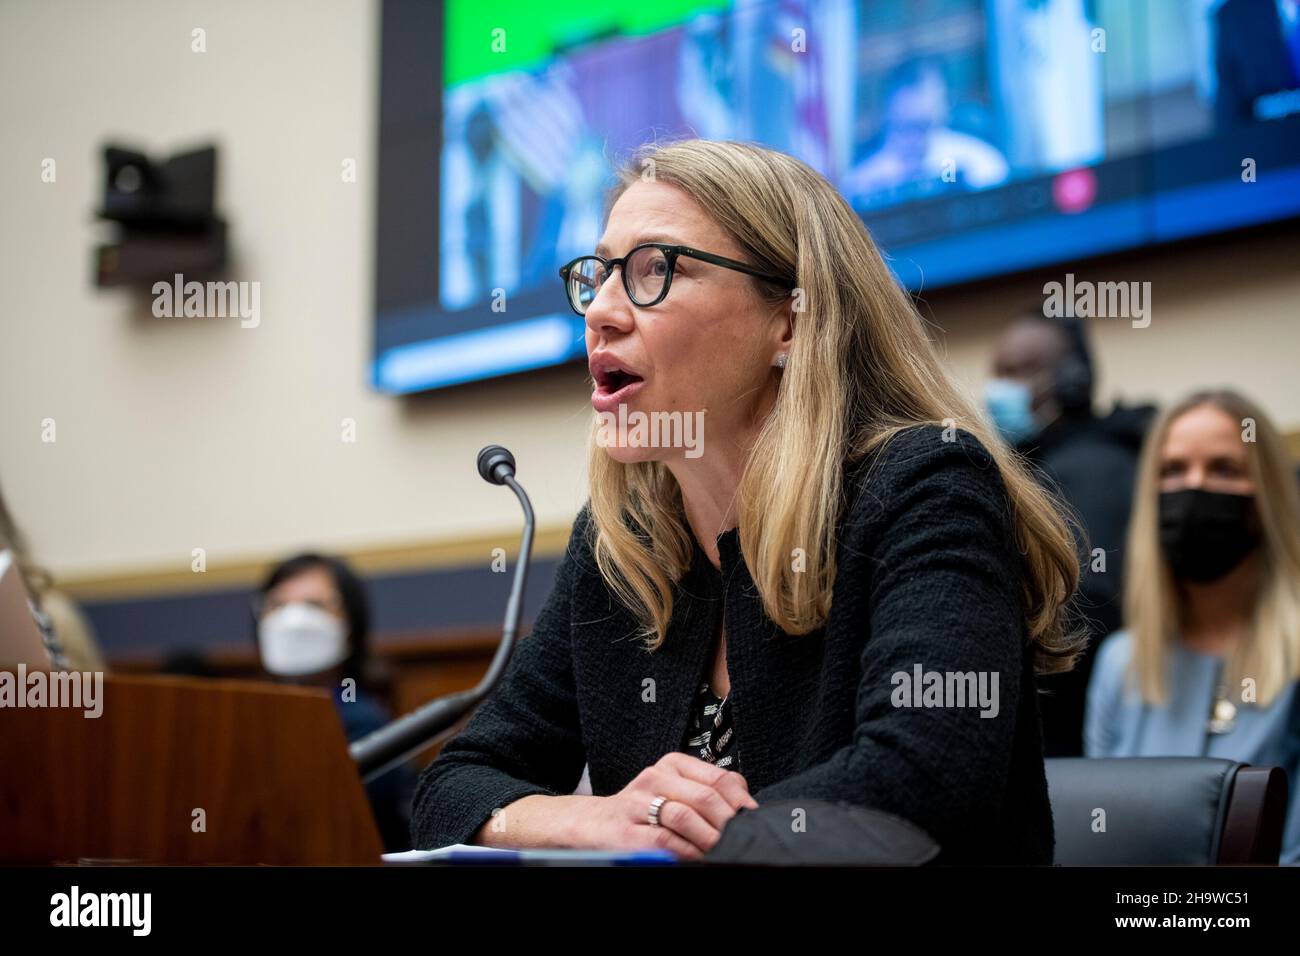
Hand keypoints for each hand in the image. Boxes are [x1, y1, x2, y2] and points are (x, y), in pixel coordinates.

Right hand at [564, 753, 758, 859]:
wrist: (593, 823)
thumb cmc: (642, 811)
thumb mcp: (674, 792)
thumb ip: (706, 794)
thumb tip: (746, 812)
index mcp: (673, 764)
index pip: (720, 777)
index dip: (742, 801)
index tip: (754, 820)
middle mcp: (655, 777)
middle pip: (706, 796)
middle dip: (729, 822)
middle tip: (742, 839)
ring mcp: (638, 802)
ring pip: (686, 816)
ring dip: (710, 838)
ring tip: (722, 851)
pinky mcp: (627, 830)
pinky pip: (665, 840)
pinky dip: (687, 852)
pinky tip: (697, 858)